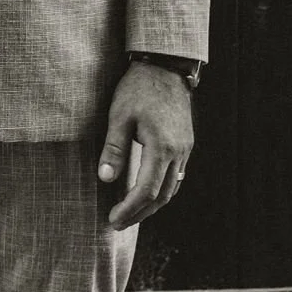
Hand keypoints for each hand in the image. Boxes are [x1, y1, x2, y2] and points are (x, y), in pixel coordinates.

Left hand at [97, 61, 194, 228]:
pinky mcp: (186, 144)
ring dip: (152, 205)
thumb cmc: (138, 89)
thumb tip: (105, 178)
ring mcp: (185, 149)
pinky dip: (162, 190)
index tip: (113, 219)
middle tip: (119, 223)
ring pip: (172, 188)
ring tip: (131, 213)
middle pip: (162, 197)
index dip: (129, 209)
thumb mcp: (119, 116)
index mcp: (161, 148)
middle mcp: (178, 153)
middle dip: (140, 214)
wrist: (165, 68)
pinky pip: (176, 176)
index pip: (146, 191)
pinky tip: (148, 192)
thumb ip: (114, 149)